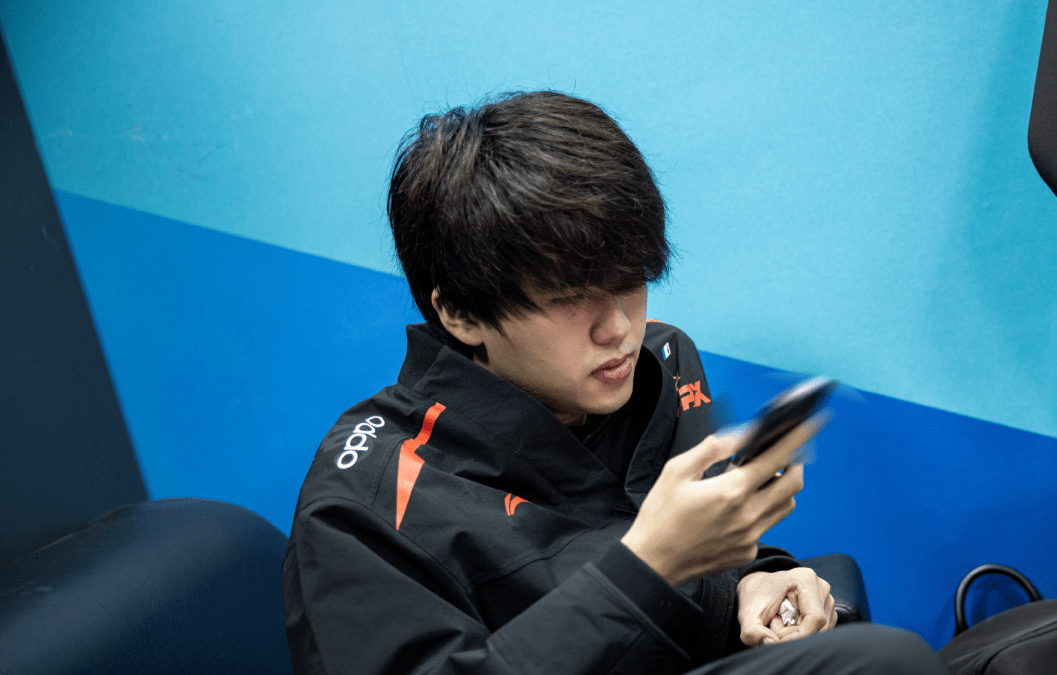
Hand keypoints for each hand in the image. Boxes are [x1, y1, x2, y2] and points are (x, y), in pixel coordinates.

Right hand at [621, 418, 823, 585]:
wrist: (652, 562)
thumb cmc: (660, 517)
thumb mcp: (677, 472)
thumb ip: (712, 449)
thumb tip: (738, 434)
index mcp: (731, 492)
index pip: (776, 459)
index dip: (795, 439)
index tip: (805, 426)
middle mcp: (747, 516)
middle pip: (793, 485)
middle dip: (797, 463)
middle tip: (786, 452)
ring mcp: (749, 537)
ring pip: (785, 507)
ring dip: (783, 487)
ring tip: (763, 477)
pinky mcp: (746, 552)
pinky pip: (766, 526)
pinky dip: (762, 510)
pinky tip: (741, 505)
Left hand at [737, 568, 838, 646]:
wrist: (757, 586)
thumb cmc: (755, 596)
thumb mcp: (748, 613)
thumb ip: (752, 631)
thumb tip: (769, 643)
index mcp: (805, 579)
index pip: (814, 618)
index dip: (797, 636)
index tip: (776, 640)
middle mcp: (821, 587)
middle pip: (818, 627)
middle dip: (793, 635)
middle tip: (771, 626)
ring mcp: (826, 598)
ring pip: (819, 631)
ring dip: (796, 635)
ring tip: (777, 621)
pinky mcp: (827, 609)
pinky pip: (819, 630)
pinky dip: (802, 633)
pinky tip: (787, 623)